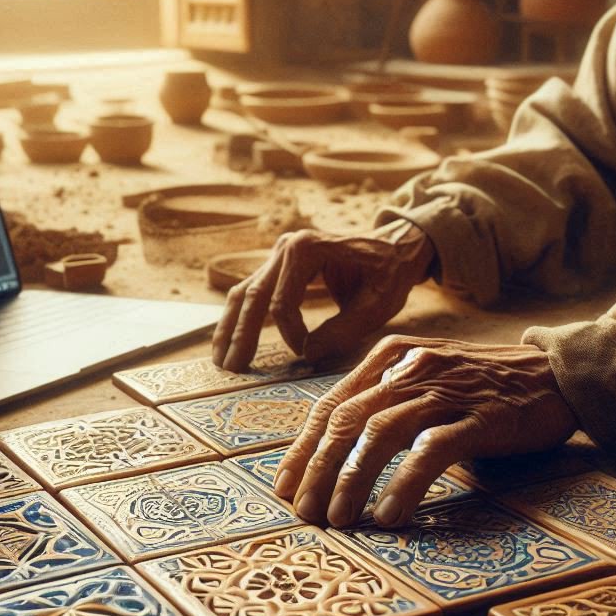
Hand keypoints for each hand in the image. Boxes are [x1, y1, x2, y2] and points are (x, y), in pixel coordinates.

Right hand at [210, 220, 434, 371]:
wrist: (395, 248)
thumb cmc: (389, 273)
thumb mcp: (377, 305)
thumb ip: (343, 331)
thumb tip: (308, 356)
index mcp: (309, 248)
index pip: (283, 301)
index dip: (290, 335)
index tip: (305, 355)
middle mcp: (287, 246)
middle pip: (253, 295)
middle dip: (241, 335)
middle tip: (231, 369)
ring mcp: (279, 253)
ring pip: (243, 292)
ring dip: (230, 328)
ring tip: (221, 361)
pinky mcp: (278, 265)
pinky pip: (252, 291)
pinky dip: (239, 317)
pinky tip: (229, 342)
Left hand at [273, 335, 578, 527]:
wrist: (559, 374)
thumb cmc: (485, 386)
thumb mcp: (425, 381)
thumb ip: (385, 405)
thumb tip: (335, 454)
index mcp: (391, 358)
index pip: (331, 405)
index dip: (303, 450)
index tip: (285, 488)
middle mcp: (412, 368)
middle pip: (346, 421)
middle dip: (318, 471)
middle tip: (306, 514)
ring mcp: (447, 391)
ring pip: (379, 434)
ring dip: (351, 480)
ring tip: (339, 520)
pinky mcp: (482, 417)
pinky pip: (431, 451)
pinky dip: (403, 484)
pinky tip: (388, 515)